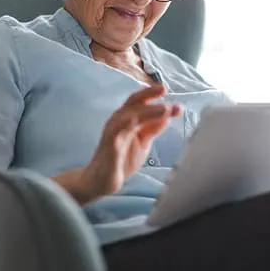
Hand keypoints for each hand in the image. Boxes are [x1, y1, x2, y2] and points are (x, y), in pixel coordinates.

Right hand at [75, 84, 179, 203]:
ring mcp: (113, 131)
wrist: (102, 181)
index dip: (152, 94)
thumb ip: (153, 128)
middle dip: (149, 94)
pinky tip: (136, 119)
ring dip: (147, 110)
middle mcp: (119, 121)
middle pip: (133, 101)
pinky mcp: (109, 144)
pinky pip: (117, 130)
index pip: (140, 102)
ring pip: (129, 114)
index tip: (166, 90)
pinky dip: (127, 122)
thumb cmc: (120, 160)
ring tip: (164, 109)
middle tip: (164, 89)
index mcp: (128, 119)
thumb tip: (168, 114)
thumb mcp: (143, 142)